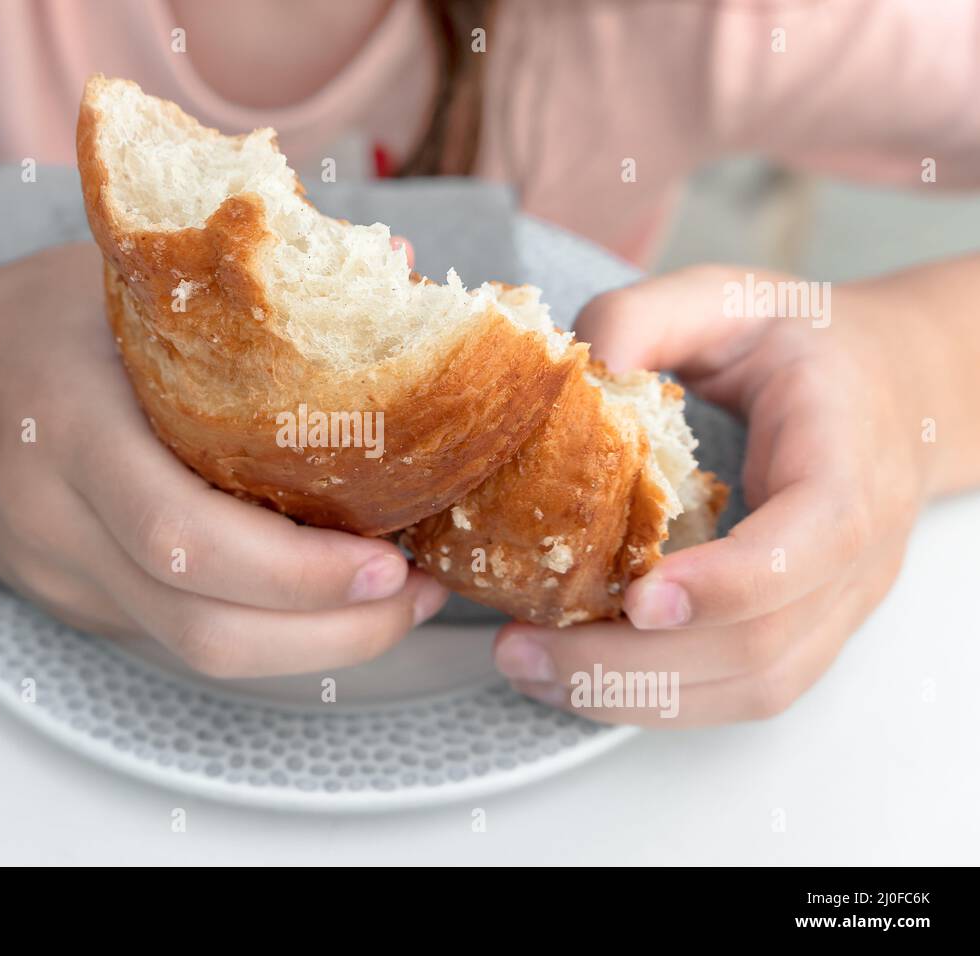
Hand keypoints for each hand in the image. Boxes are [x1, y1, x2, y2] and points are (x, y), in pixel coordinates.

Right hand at [0, 243, 446, 677]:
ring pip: (194, 654)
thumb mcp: (118, 271)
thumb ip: (246, 279)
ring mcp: (61, 576)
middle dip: (331, 634)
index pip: (182, 534)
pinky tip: (320, 593)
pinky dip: (265, 630)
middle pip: (200, 627)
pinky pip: (179, 636)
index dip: (297, 571)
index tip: (390, 558)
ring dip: (312, 647)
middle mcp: (58, 519)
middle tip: (413, 593)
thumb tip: (395, 266)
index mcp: (67, 423)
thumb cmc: (25, 317)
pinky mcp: (75, 604)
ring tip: (391, 602)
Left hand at [492, 265, 933, 724]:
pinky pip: (739, 691)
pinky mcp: (804, 631)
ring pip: (750, 687)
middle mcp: (857, 552)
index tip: (639, 598)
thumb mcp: (722, 298)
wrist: (890, 385)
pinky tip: (575, 674)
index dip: (729, 583)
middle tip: (524, 648)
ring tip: (529, 668)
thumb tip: (568, 379)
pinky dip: (654, 698)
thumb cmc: (802, 341)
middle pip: (762, 644)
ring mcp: (837, 603)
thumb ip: (641, 319)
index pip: (812, 541)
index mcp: (847, 460)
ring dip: (633, 696)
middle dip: (635, 663)